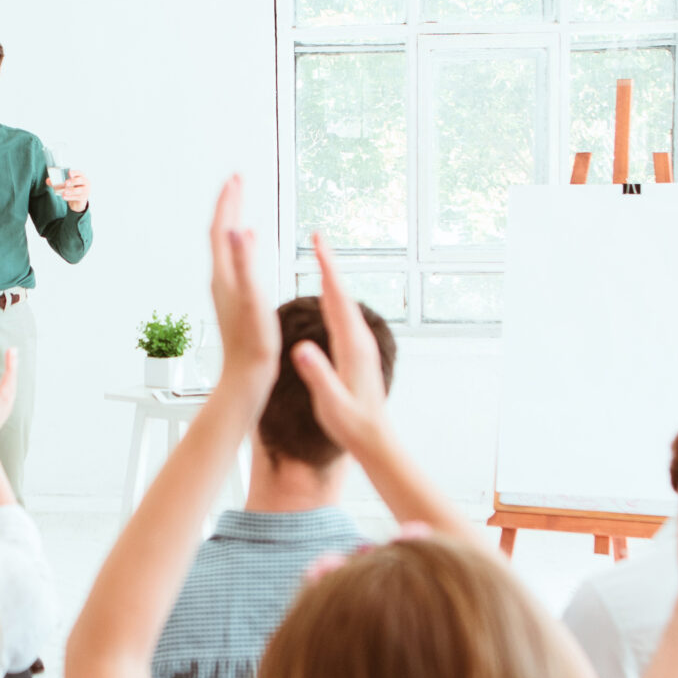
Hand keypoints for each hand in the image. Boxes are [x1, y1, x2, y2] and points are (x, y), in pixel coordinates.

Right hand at [0, 347, 19, 447]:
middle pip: (13, 378)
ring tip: (11, 362)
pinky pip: (9, 391)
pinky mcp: (3, 410)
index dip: (10, 361)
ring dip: (11, 372)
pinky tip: (6, 382)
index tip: (11, 349)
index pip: (9, 375)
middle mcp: (8, 400)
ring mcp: (6, 406)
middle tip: (13, 350)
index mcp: (3, 396)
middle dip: (12, 364)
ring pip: (12, 385)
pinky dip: (9, 382)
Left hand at [60, 169, 89, 213]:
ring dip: (71, 191)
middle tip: (66, 183)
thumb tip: (47, 180)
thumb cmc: (72, 188)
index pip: (79, 173)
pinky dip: (70, 197)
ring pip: (79, 190)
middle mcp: (85, 182)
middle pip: (80, 180)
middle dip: (73, 181)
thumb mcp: (65, 184)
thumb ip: (56, 182)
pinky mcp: (83, 198)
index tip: (69, 173)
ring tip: (64, 192)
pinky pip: (77, 197)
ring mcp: (85, 190)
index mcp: (81, 176)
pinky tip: (64, 197)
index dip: (74, 172)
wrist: (77, 201)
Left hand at [206, 175, 279, 383]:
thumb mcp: (253, 299)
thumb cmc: (253, 344)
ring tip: (242, 203)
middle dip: (229, 204)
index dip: (228, 201)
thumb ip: (246, 263)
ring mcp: (226, 289)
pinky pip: (235, 261)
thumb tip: (238, 229)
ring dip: (232, 221)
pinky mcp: (235, 300)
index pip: (220, 228)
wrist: (245, 378)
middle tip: (238, 180)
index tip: (237, 177)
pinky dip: (242, 244)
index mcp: (224, 275)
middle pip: (219, 233)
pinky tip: (251, 244)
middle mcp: (220, 279)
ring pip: (225, 246)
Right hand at [287, 235, 388, 455]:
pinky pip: (343, 316)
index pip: (337, 299)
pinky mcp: (357, 352)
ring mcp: (360, 345)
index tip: (318, 244)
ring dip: (332, 277)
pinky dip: (334, 297)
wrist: (375, 440)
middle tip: (318, 237)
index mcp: (352, 346)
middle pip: (341, 293)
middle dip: (329, 263)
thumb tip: (302, 348)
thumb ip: (318, 375)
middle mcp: (359, 340)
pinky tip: (327, 296)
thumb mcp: (331, 403)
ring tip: (320, 257)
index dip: (327, 268)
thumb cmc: (352, 425)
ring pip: (343, 303)